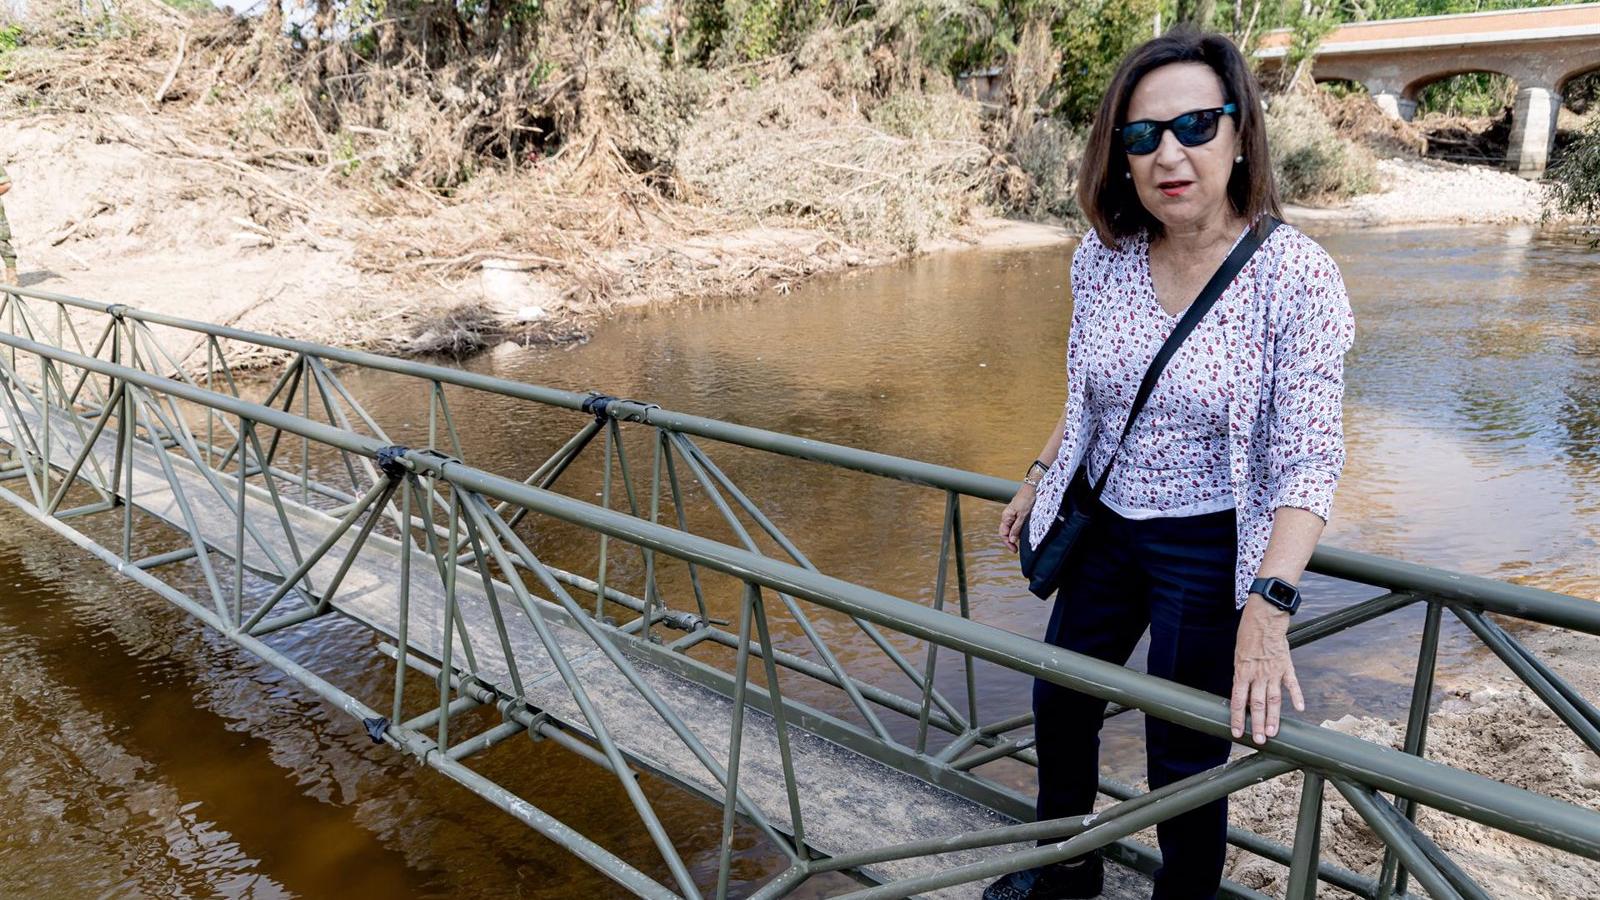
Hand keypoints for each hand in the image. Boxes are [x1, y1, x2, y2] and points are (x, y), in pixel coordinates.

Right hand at [999, 484, 1036, 552]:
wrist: (1032, 488)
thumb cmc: (1027, 500)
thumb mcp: (1023, 516)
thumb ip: (1016, 528)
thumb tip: (1012, 540)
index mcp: (1006, 517)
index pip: (1003, 534)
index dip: (1008, 543)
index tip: (1014, 550)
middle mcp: (1007, 516)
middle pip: (1006, 532)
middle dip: (1010, 542)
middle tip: (1017, 549)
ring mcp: (1012, 515)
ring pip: (1011, 529)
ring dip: (1015, 537)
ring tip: (1021, 543)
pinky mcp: (1017, 513)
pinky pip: (1015, 525)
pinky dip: (1018, 531)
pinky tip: (1023, 534)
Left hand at [1230, 595, 1304, 743]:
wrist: (1264, 619)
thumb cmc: (1248, 635)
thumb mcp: (1238, 657)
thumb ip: (1242, 677)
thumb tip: (1245, 696)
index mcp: (1242, 672)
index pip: (1238, 701)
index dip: (1237, 718)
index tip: (1237, 732)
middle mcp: (1258, 675)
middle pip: (1258, 705)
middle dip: (1258, 724)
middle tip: (1259, 740)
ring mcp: (1273, 672)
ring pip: (1274, 699)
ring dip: (1274, 717)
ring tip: (1273, 732)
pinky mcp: (1286, 666)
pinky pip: (1292, 684)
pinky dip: (1297, 696)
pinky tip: (1299, 708)